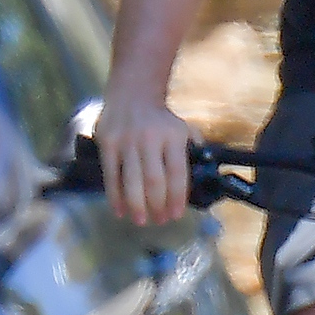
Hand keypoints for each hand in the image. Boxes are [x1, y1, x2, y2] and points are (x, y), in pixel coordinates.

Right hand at [96, 90, 193, 224]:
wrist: (132, 95)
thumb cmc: (161, 120)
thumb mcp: (184, 128)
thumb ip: (195, 149)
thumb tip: (206, 174)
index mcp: (173, 137)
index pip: (177, 173)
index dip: (177, 197)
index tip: (176, 214)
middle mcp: (150, 139)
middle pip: (154, 180)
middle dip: (157, 205)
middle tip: (160, 220)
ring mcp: (127, 141)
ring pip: (131, 181)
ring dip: (136, 205)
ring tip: (141, 220)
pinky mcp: (108, 143)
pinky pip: (111, 175)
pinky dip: (115, 196)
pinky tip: (120, 210)